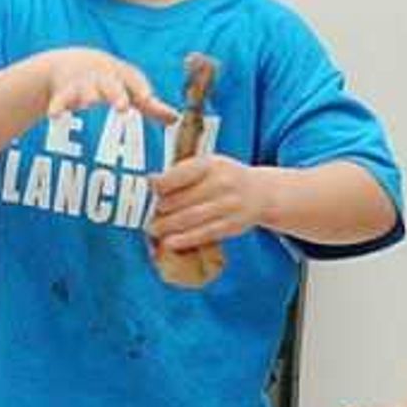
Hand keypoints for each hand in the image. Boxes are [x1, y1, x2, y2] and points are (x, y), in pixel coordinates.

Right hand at [27, 48, 172, 125]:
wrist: (73, 62)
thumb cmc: (109, 80)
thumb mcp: (129, 87)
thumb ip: (150, 105)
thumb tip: (176, 118)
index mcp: (122, 76)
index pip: (134, 81)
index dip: (141, 89)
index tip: (148, 98)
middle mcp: (103, 78)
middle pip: (110, 85)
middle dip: (115, 94)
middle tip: (122, 105)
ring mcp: (82, 83)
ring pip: (85, 90)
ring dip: (86, 96)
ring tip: (87, 102)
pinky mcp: (63, 92)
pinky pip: (60, 100)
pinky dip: (57, 106)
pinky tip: (55, 115)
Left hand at [150, 154, 270, 254]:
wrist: (261, 192)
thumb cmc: (223, 177)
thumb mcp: (207, 165)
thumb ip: (180, 172)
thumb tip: (150, 180)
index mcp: (211, 164)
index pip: (178, 175)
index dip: (159, 186)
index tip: (147, 192)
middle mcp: (222, 183)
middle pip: (181, 200)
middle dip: (160, 210)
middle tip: (146, 216)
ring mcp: (229, 205)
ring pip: (190, 218)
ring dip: (167, 227)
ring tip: (153, 229)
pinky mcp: (232, 225)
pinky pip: (204, 234)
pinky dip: (184, 240)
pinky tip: (169, 242)